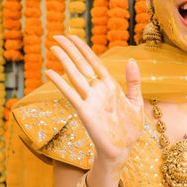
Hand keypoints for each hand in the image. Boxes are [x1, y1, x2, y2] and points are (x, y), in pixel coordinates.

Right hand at [45, 35, 143, 165]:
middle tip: (57, 36)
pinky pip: (71, 95)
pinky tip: (50, 73)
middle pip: (81, 65)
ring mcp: (90, 100)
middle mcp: (97, 91)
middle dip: (70, 50)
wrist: (123, 150)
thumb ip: (133, 82)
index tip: (72, 36)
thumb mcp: (136, 102)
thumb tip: (131, 60)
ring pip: (75, 76)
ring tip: (52, 48)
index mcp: (110, 86)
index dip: (83, 49)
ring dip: (64, 61)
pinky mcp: (85, 112)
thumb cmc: (129, 129)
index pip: (94, 62)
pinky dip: (61, 84)